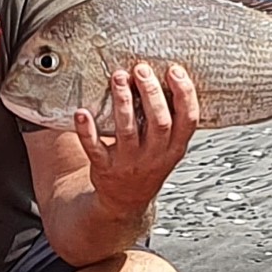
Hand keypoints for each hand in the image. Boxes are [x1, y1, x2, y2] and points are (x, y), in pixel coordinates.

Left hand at [74, 60, 198, 217]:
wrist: (125, 201)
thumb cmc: (147, 165)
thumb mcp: (168, 148)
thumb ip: (171, 120)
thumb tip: (167, 76)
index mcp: (175, 148)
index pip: (188, 119)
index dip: (184, 94)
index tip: (174, 71)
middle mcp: (154, 156)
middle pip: (159, 122)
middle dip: (151, 93)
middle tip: (141, 69)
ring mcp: (129, 163)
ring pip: (127, 130)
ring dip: (123, 102)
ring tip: (118, 78)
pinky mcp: (104, 168)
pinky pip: (94, 148)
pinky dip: (87, 131)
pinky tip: (82, 113)